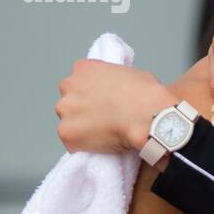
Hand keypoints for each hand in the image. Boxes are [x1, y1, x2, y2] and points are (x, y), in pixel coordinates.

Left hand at [56, 60, 173, 153]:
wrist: (148, 116)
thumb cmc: (146, 96)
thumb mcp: (129, 74)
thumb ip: (111, 81)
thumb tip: (115, 93)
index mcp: (83, 68)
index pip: (79, 82)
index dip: (91, 94)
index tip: (101, 102)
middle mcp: (69, 86)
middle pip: (70, 101)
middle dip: (82, 110)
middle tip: (102, 118)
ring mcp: (65, 109)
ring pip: (69, 122)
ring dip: (82, 127)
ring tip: (104, 133)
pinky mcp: (66, 132)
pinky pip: (72, 142)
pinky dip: (84, 146)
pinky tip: (102, 144)